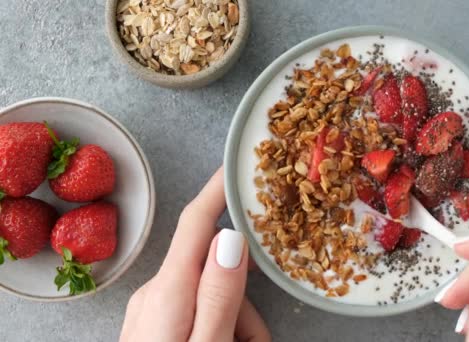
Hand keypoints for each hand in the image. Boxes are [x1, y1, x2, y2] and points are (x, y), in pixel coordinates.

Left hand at [119, 167, 270, 341]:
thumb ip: (219, 296)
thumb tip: (230, 238)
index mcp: (168, 292)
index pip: (196, 223)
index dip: (219, 191)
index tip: (238, 166)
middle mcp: (157, 294)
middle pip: (217, 269)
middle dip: (245, 302)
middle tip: (254, 341)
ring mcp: (154, 311)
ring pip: (215, 294)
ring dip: (238, 325)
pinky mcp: (157, 326)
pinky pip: (201, 313)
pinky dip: (222, 331)